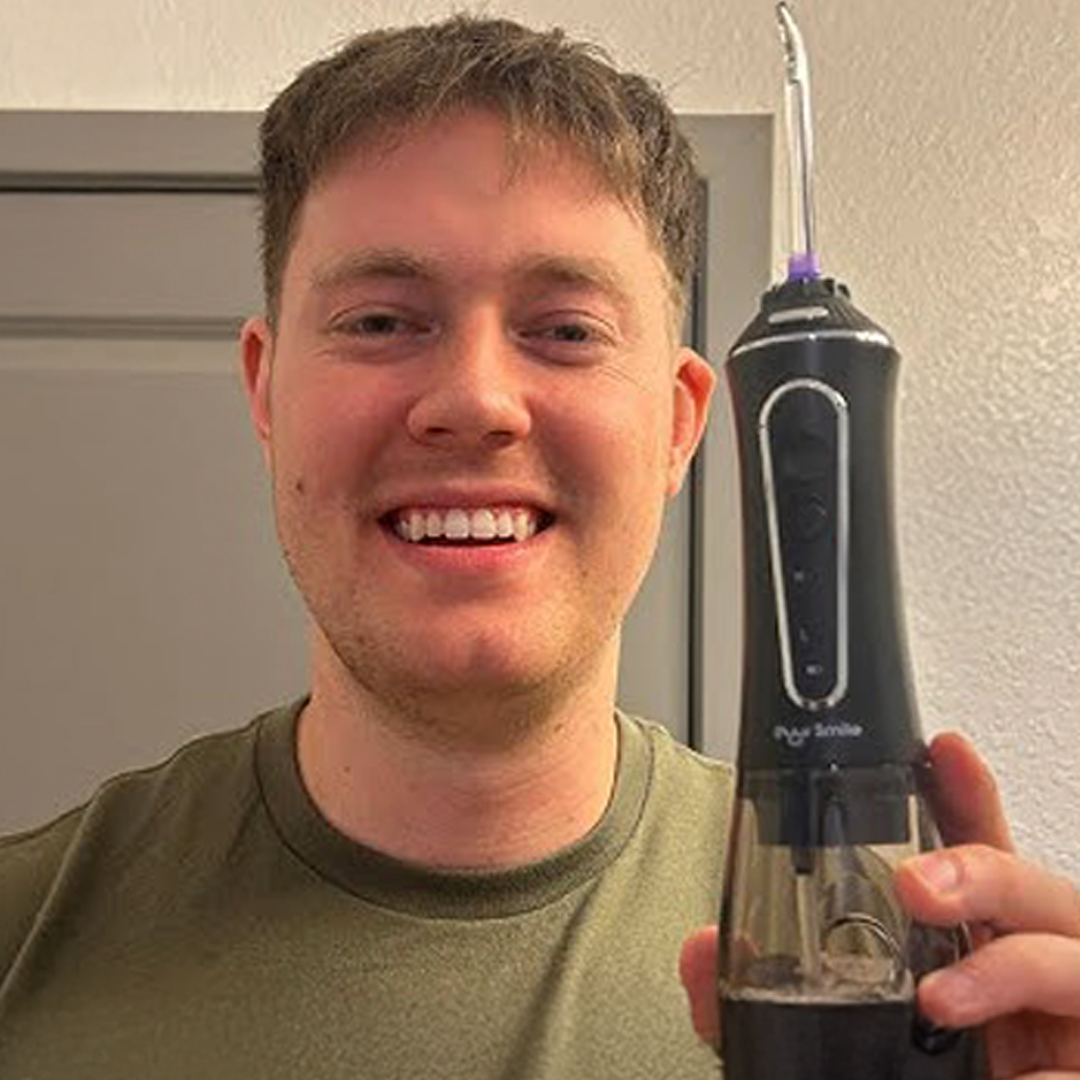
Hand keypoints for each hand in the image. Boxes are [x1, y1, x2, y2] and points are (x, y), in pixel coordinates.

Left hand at [679, 733, 1079, 1076]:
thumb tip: (702, 952)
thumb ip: (771, 989)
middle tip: (915, 885)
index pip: (974, 848)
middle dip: (979, 868)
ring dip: (1003, 969)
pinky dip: (1054, 1073)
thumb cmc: (918, 1072)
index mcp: (968, 937)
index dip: (964, 794)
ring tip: (940, 1000)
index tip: (942, 748)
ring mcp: (1062, 1019)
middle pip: (1031, 886)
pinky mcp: (1079, 1074)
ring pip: (1067, 958)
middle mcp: (1023, 964)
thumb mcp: (838, 1028)